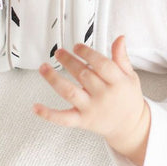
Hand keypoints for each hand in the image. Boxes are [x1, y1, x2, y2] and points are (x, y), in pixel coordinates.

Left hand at [34, 37, 150, 165]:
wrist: (129, 125)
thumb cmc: (128, 98)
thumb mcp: (130, 76)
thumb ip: (121, 58)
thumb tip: (119, 39)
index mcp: (117, 83)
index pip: (102, 65)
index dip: (88, 54)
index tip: (77, 46)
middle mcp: (103, 96)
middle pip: (83, 75)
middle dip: (68, 61)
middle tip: (59, 52)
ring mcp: (91, 109)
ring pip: (69, 93)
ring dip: (54, 79)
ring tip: (44, 67)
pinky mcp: (82, 121)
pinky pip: (63, 118)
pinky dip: (48, 114)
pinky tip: (36, 107)